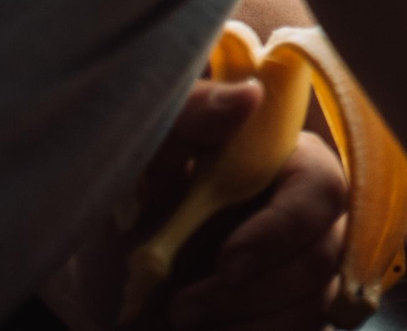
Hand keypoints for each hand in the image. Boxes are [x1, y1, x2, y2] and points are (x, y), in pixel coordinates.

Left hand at [39, 80, 348, 330]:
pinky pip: (299, 330)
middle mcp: (297, 212)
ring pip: (314, 302)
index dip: (286, 228)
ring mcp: (294, 267)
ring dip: (250, 322)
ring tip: (181, 320)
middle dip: (256, 289)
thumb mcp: (138, 151)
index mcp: (273, 161)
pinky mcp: (281, 311)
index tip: (227, 262)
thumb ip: (189, 115)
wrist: (81, 280)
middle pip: (325, 251)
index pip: (322, 186)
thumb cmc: (113, 203)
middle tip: (182, 307)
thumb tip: (249, 98)